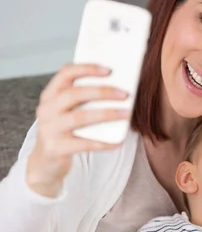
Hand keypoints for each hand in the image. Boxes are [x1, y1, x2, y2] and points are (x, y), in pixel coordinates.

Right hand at [27, 63, 130, 196]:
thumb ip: (82, 100)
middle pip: (74, 94)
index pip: (65, 74)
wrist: (46, 162)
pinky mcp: (56, 148)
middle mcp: (46, 110)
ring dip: (107, 114)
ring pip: (80, 117)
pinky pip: (84, 143)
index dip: (87, 69)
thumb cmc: (64, 132)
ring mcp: (49, 129)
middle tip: (124, 94)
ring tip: (126, 114)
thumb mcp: (66, 112)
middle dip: (102, 92)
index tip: (109, 70)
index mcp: (49, 95)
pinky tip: (119, 141)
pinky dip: (104, 142)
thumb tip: (117, 90)